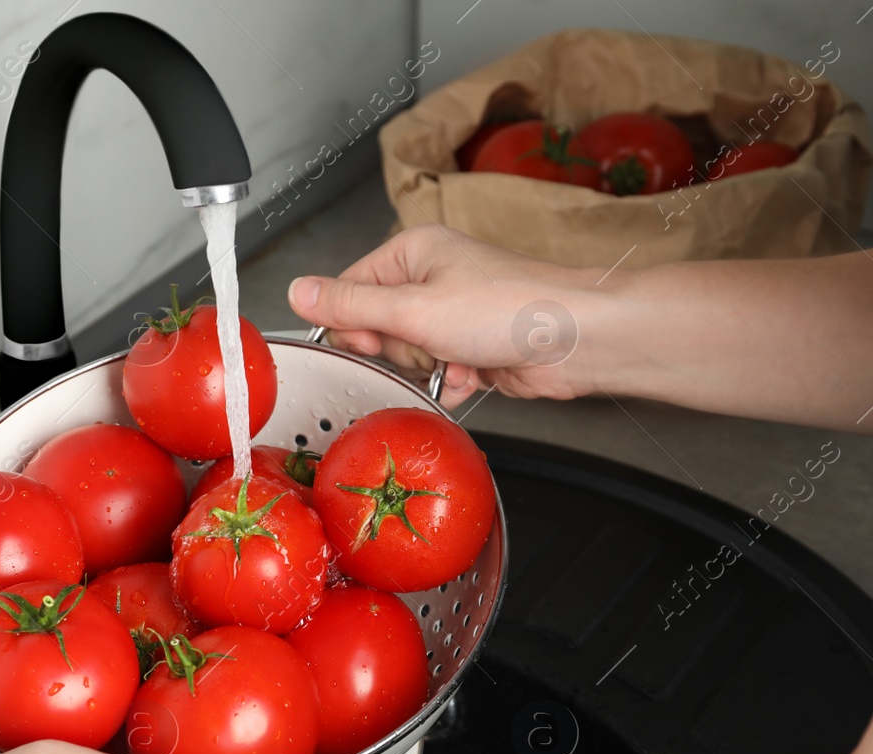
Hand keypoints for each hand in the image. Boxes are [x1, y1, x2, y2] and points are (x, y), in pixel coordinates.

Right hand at [288, 225, 598, 405]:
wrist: (574, 338)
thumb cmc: (508, 307)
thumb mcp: (412, 308)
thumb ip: (350, 304)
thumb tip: (298, 291)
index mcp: (412, 252)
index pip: (350, 289)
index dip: (354, 324)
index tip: (372, 339)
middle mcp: (432, 278)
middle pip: (378, 328)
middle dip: (400, 350)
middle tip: (426, 345)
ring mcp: (454, 314)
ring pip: (408, 357)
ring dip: (429, 369)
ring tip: (458, 357)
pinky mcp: (473, 347)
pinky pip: (438, 374)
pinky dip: (451, 382)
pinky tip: (473, 374)